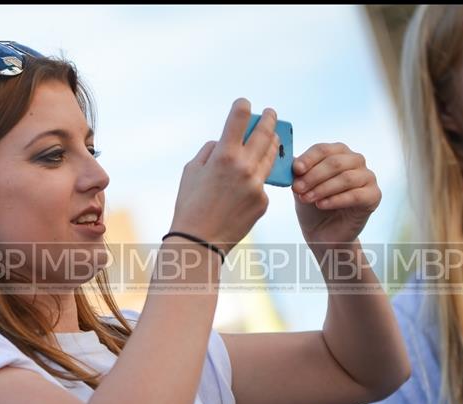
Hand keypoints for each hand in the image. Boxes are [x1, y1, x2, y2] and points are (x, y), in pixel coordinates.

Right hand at [170, 98, 279, 253]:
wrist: (199, 240)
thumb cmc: (190, 204)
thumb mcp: (191, 171)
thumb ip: (210, 150)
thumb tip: (224, 141)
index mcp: (223, 155)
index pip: (239, 118)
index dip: (242, 106)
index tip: (244, 104)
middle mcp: (244, 166)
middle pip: (264, 133)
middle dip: (269, 119)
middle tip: (271, 113)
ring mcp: (257, 185)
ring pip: (270, 157)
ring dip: (272, 144)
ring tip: (272, 137)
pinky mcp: (263, 201)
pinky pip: (263, 183)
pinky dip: (257, 179)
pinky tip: (249, 182)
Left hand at [292, 143, 381, 244]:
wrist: (322, 232)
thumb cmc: (312, 205)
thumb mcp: (300, 186)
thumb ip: (297, 172)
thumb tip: (287, 159)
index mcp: (337, 153)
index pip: (323, 149)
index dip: (308, 159)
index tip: (296, 170)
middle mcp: (355, 161)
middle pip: (335, 162)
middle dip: (313, 176)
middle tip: (297, 188)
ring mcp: (367, 177)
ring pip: (347, 178)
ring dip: (323, 188)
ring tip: (306, 198)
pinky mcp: (374, 196)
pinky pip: (356, 195)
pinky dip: (336, 200)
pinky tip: (321, 205)